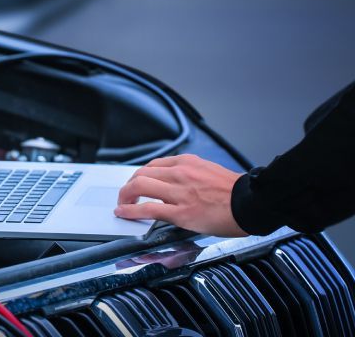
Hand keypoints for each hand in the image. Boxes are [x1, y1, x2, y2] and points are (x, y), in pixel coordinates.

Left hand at [115, 154, 248, 236]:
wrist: (254, 203)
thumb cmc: (236, 192)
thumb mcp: (209, 172)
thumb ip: (190, 175)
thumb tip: (176, 184)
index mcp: (187, 162)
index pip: (154, 165)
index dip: (141, 176)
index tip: (137, 183)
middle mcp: (180, 173)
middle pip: (141, 173)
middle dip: (129, 185)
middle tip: (126, 195)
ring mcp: (179, 192)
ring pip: (139, 186)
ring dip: (125, 196)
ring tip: (122, 204)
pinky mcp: (181, 212)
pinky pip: (147, 208)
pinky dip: (130, 210)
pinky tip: (123, 213)